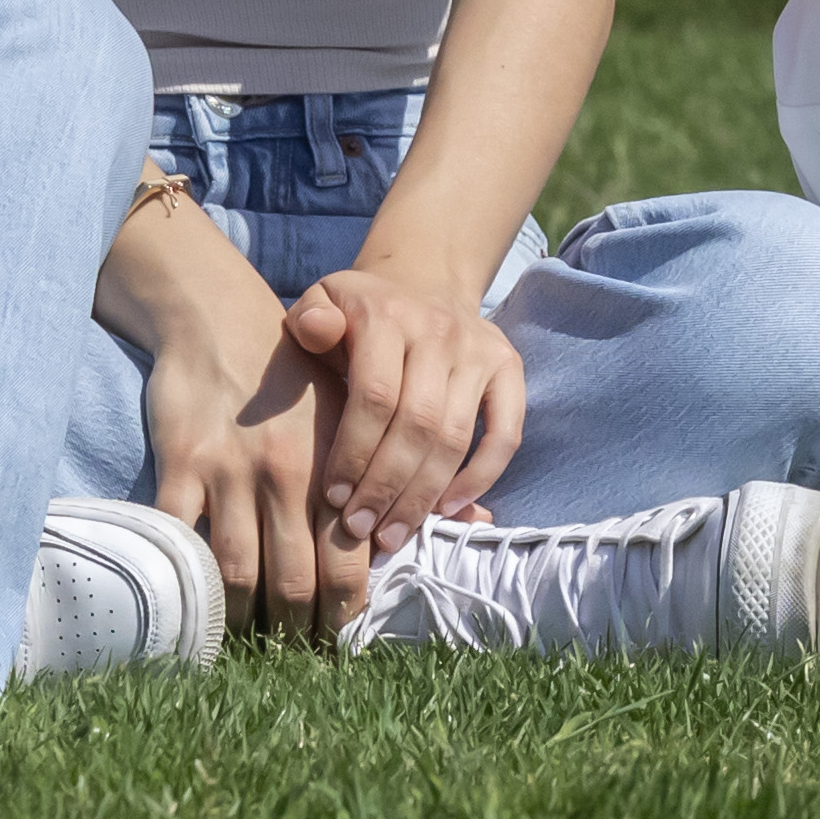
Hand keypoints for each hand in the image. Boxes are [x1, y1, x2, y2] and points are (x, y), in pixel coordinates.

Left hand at [279, 264, 522, 548]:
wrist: (423, 283)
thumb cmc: (359, 314)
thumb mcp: (321, 305)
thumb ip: (309, 322)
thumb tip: (317, 331)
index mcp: (387, 316)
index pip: (375, 396)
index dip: (355, 453)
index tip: (334, 499)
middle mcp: (440, 331)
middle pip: (418, 424)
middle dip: (387, 486)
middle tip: (362, 530)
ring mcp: (480, 352)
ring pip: (456, 437)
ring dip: (425, 494)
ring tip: (394, 534)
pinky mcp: (509, 369)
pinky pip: (506, 434)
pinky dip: (481, 478)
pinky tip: (448, 510)